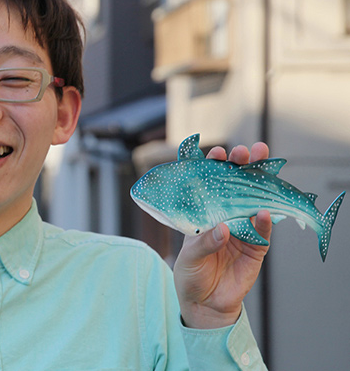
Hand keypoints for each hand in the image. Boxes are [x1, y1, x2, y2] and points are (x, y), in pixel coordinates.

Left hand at [173, 142, 272, 328]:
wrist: (203, 302)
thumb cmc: (191, 273)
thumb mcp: (190, 255)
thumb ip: (205, 242)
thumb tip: (223, 229)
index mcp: (206, 214)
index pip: (211, 185)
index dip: (215, 167)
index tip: (218, 153)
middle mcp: (226, 217)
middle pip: (237, 188)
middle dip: (243, 167)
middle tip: (247, 152)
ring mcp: (243, 230)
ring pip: (254, 203)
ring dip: (259, 186)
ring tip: (261, 168)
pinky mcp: (256, 248)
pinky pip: (263, 232)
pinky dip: (265, 222)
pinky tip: (264, 211)